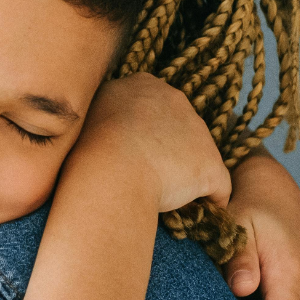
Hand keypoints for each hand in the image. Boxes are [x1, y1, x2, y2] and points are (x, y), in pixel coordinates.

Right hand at [74, 74, 229, 213]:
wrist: (109, 171)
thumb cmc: (85, 150)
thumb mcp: (83, 117)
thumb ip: (97, 115)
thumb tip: (95, 127)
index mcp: (143, 85)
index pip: (151, 109)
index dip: (142, 134)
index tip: (128, 153)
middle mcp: (176, 100)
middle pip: (177, 130)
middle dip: (165, 153)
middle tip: (141, 177)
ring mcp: (198, 132)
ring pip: (195, 159)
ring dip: (181, 179)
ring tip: (158, 200)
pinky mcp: (210, 166)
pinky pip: (216, 188)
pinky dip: (206, 202)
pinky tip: (190, 215)